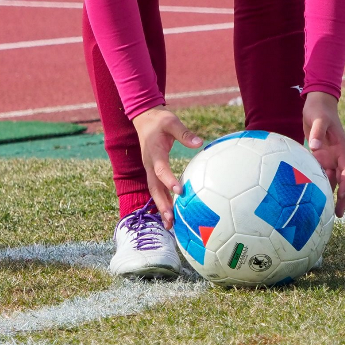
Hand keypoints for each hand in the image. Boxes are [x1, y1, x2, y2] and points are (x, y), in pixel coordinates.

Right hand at [130, 106, 202, 228]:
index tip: (179, 191)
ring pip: (154, 191)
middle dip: (162, 204)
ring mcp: (149, 169)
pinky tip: (169, 214)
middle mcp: (149, 164)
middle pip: (154, 187)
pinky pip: (156, 189)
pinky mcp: (152, 171)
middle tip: (171, 219)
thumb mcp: (171, 121)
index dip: (168, 180)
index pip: (160, 169)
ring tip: (170, 225)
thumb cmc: (159, 120)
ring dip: (161, 207)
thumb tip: (199, 143)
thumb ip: (184, 133)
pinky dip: (162, 201)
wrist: (144, 119)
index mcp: (154, 153)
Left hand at [302, 91, 344, 216]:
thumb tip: (315, 148)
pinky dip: (317, 183)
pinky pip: (319, 172)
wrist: (317, 103)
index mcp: (342, 149)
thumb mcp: (318, 119)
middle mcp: (336, 156)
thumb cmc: (319, 109)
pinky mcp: (319, 155)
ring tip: (324, 211)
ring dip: (328, 193)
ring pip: (330, 179)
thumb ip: (317, 132)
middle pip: (340, 180)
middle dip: (341, 197)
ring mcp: (328, 156)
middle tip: (339, 215)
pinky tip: (310, 195)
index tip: (343, 200)